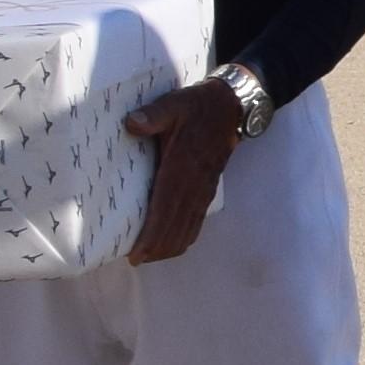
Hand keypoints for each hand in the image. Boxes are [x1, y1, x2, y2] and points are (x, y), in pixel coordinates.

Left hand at [124, 81, 244, 263]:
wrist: (231, 106)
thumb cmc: (196, 106)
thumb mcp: (174, 103)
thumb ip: (154, 114)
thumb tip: (132, 123)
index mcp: (183, 166)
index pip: (166, 208)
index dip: (152, 234)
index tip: (137, 253)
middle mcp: (195, 183)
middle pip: (177, 226)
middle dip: (158, 248)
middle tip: (136, 260)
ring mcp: (204, 188)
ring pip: (189, 227)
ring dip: (171, 245)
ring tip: (150, 256)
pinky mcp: (208, 188)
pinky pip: (198, 220)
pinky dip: (186, 236)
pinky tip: (174, 243)